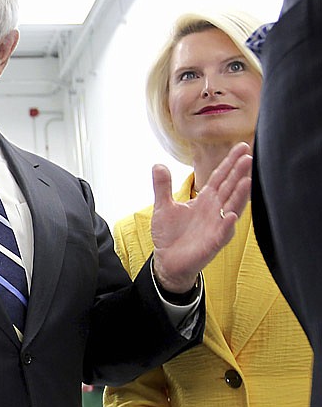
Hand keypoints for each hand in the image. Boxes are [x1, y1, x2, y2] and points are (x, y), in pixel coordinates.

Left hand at [150, 142, 251, 292]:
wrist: (168, 260)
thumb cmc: (170, 234)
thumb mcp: (163, 206)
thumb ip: (162, 186)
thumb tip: (158, 164)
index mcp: (205, 200)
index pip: (220, 177)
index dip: (230, 162)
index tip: (242, 146)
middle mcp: (214, 210)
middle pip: (229, 188)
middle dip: (239, 173)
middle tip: (249, 156)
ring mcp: (216, 226)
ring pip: (231, 207)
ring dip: (240, 195)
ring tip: (248, 180)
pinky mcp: (213, 243)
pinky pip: (223, 232)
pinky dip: (227, 224)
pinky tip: (232, 215)